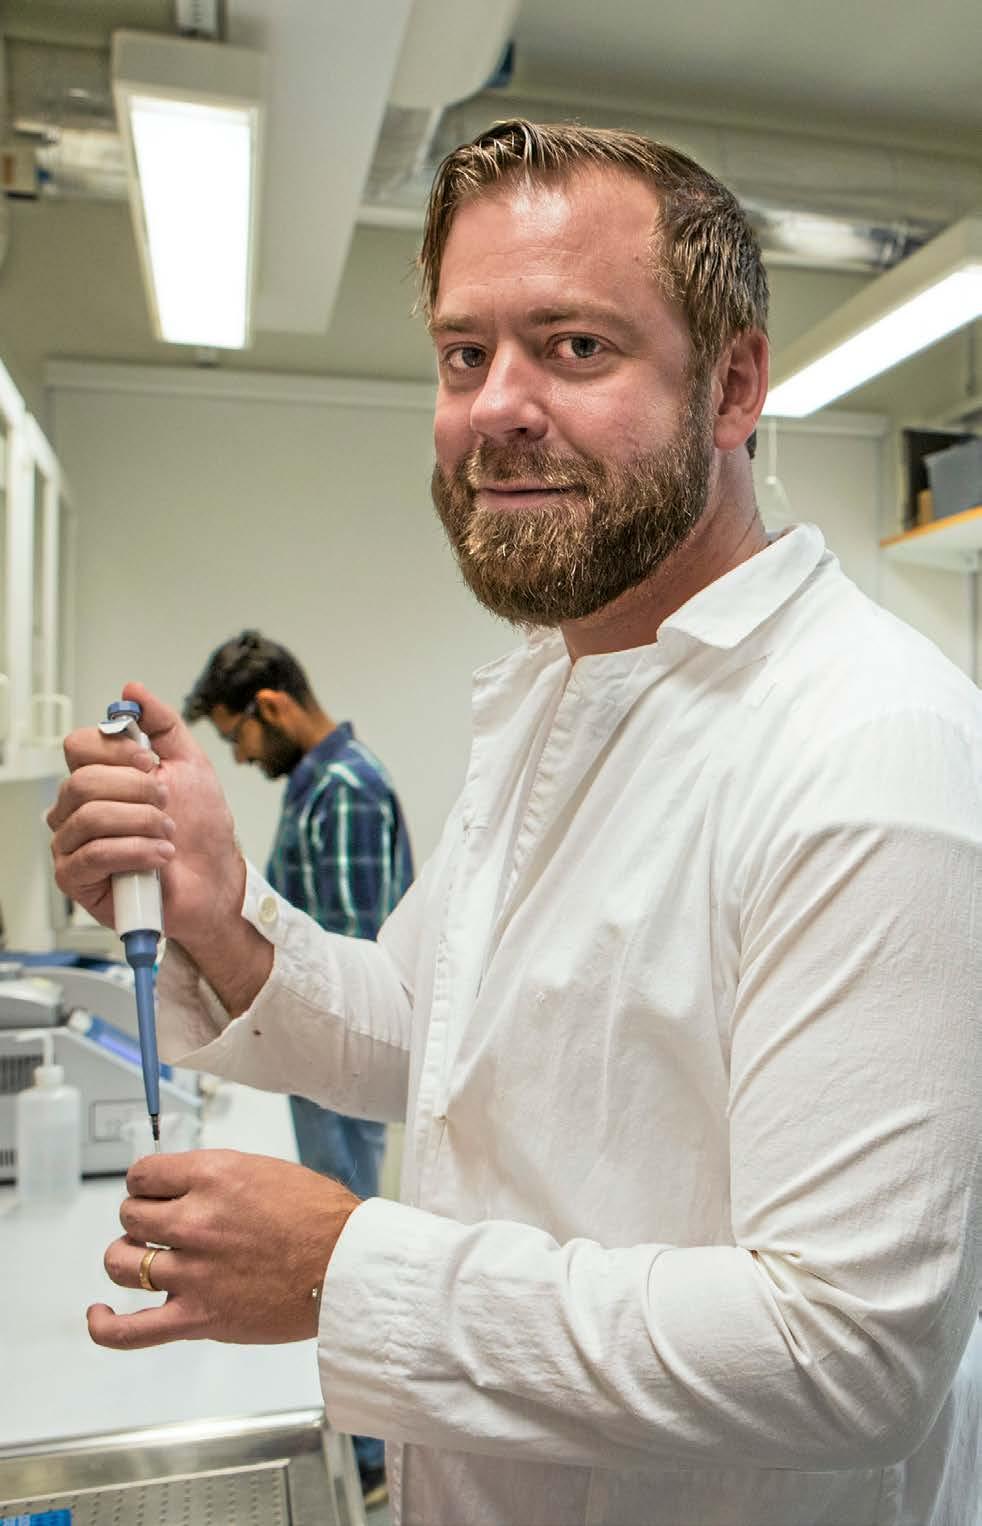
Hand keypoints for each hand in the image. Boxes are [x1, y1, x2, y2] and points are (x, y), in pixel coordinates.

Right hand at [47, 683, 243, 961]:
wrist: (215, 880)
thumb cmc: (200, 827)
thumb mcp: (189, 763)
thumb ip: (162, 724)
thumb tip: (132, 690)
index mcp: (99, 777)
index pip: (79, 746)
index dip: (116, 750)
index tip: (151, 763)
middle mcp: (77, 808)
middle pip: (82, 781)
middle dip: (137, 791)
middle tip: (167, 805)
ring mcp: (72, 843)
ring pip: (89, 816)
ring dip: (141, 822)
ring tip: (168, 834)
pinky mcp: (76, 879)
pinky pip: (92, 855)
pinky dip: (134, 851)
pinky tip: (160, 856)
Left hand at [90, 1149, 358, 1348]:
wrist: (350, 1266)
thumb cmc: (320, 1218)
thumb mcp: (264, 1171)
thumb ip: (215, 1178)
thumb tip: (179, 1188)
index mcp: (214, 1176)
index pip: (143, 1174)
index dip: (145, 1183)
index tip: (154, 1192)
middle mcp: (196, 1220)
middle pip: (130, 1215)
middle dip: (141, 1218)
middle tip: (161, 1226)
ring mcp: (193, 1271)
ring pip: (121, 1262)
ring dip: (128, 1258)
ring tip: (145, 1258)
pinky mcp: (197, 1317)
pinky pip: (129, 1330)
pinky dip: (104, 1326)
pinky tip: (100, 1315)